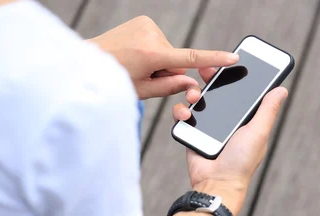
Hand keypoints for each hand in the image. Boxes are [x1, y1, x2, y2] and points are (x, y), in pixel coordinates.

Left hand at [89, 16, 238, 99]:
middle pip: (176, 59)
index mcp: (152, 55)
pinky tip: (136, 56)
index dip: (214, 59)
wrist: (87, 62)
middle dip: (169, 71)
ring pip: (167, 51)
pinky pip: (158, 41)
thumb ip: (171, 86)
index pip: (191, 57)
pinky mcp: (142, 21)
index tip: (233, 58)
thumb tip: (191, 81)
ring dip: (160, 62)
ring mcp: (146, 25)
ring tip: (137, 67)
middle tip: (148, 78)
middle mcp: (151, 35)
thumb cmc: (114, 80)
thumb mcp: (143, 90)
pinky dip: (153, 51)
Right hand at [173, 68, 287, 214]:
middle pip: (217, 90)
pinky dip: (181, 110)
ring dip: (194, 92)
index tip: (232, 60)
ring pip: (198, 99)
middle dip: (211, 77)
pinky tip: (186, 113)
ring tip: (195, 95)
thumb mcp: (258, 132)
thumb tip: (281, 89)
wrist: (215, 183)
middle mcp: (226, 120)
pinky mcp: (192, 132)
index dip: (236, 76)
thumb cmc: (241, 162)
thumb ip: (267, 110)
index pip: (241, 92)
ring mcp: (208, 125)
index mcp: (244, 119)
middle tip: (206, 68)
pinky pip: (184, 114)